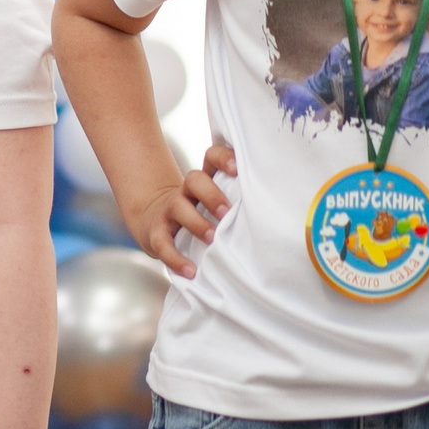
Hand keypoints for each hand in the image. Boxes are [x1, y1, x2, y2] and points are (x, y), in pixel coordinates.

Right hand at [125, 143, 235, 277]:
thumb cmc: (197, 214)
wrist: (152, 222)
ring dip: (197, 223)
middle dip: (212, 195)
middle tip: (227, 212)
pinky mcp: (156, 233)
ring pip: (179, 208)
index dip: (222, 158)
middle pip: (194, 179)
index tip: (237, 169)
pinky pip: (164, 244)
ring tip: (212, 239)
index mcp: (203, 181)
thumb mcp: (212, 202)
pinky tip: (191, 271)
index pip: (211, 157)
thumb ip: (235, 201)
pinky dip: (177, 259)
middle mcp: (185, 191)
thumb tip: (276, 213)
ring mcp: (169, 210)